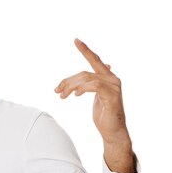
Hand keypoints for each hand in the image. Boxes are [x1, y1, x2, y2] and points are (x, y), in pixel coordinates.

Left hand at [54, 39, 134, 172]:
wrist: (113, 132)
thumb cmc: (104, 115)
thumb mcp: (96, 97)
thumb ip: (92, 84)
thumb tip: (91, 75)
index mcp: (108, 78)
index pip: (95, 60)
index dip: (85, 50)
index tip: (76, 40)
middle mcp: (113, 79)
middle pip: (84, 73)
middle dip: (68, 81)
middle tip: (57, 91)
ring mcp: (114, 87)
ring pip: (86, 79)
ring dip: (71, 87)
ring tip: (63, 96)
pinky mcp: (112, 97)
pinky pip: (95, 86)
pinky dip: (82, 89)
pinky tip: (75, 95)